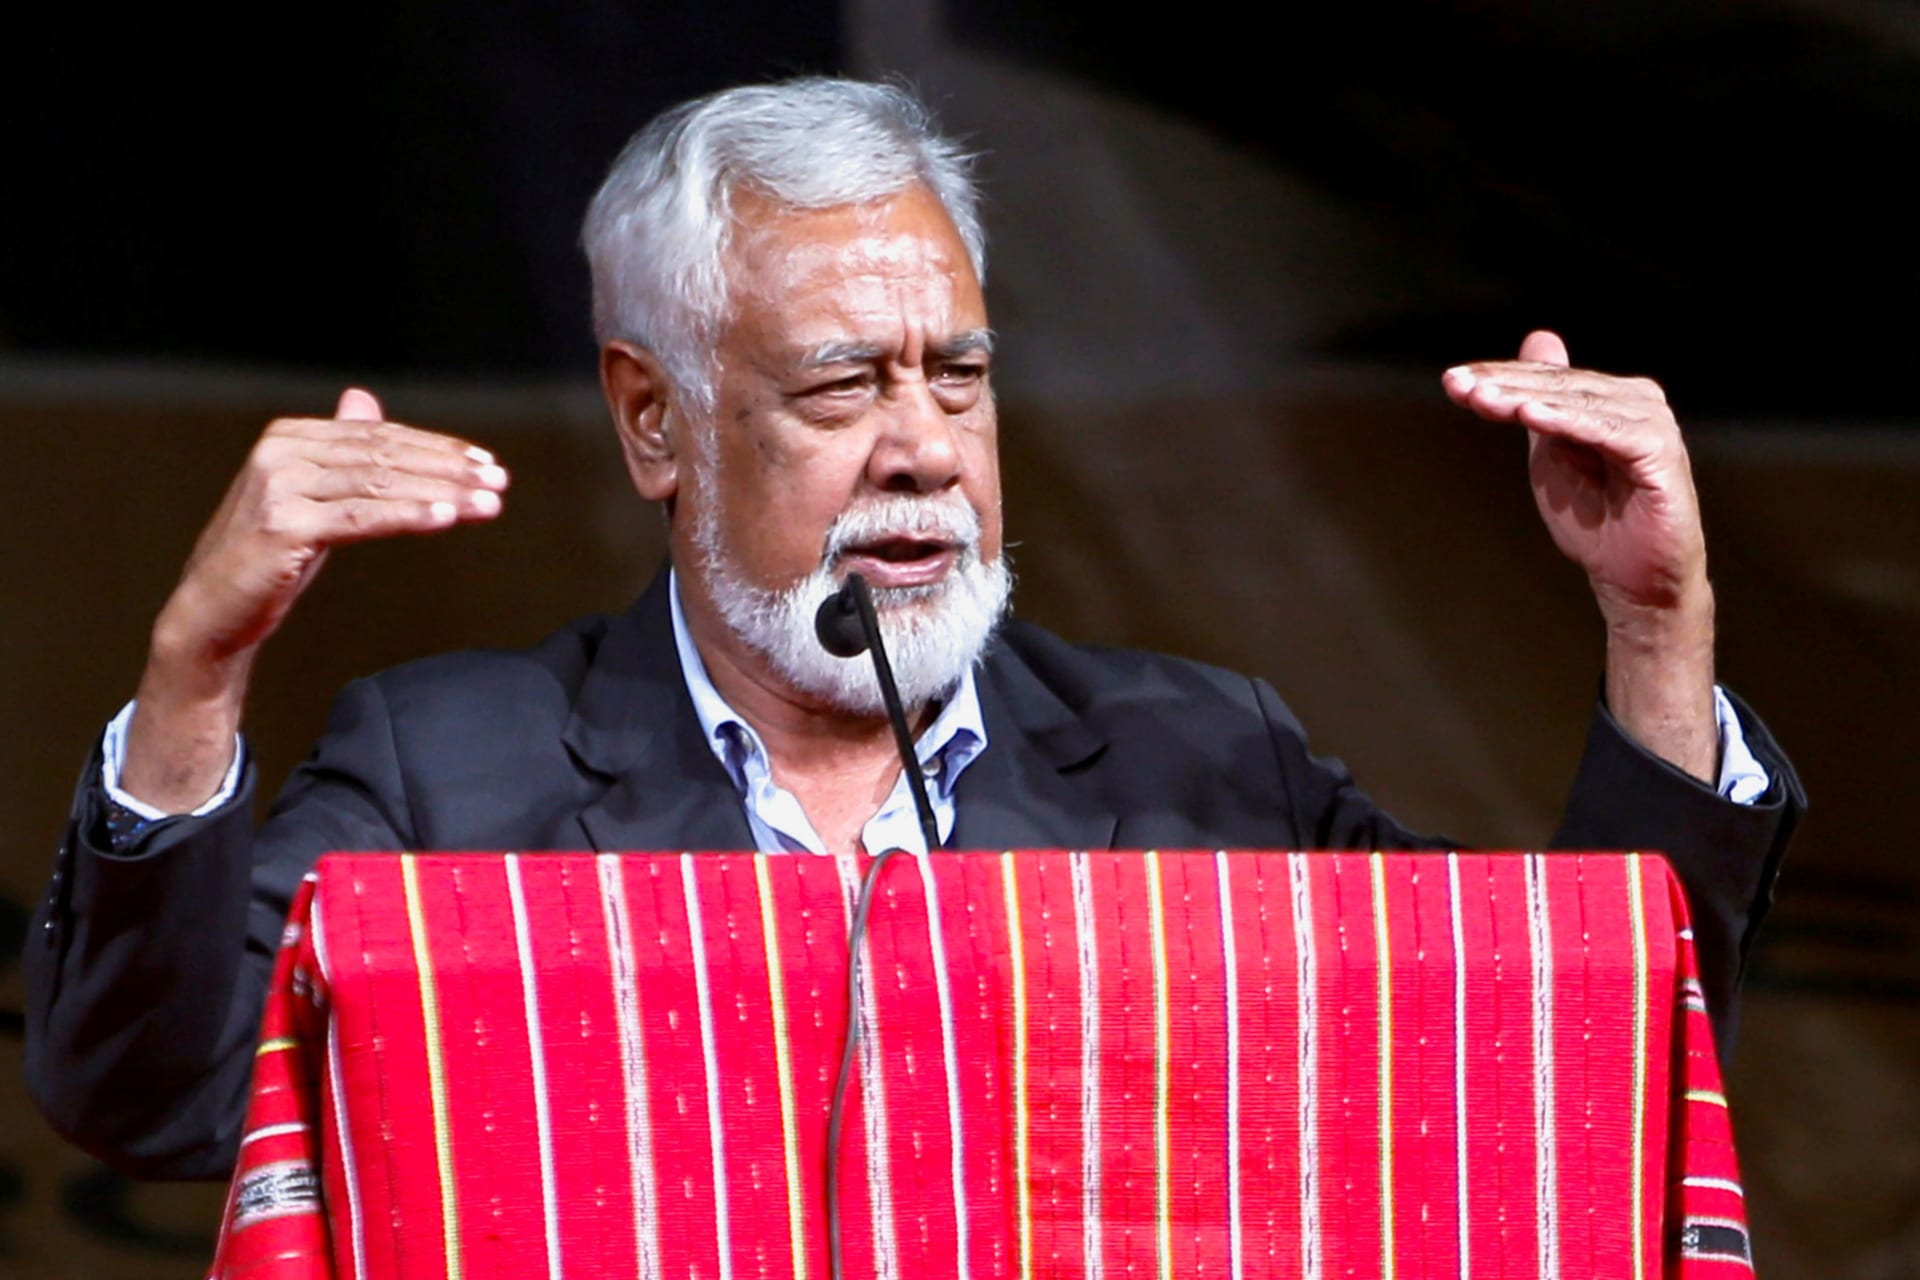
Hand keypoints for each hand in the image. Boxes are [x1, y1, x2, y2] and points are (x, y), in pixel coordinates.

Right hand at [122, 390, 507, 810]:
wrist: (214, 610)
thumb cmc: (269, 555)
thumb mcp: (311, 495)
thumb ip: (340, 450)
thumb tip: (363, 400)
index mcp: (290, 437)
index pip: (380, 437)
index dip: (437, 448)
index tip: (485, 462)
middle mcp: (281, 453)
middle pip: (384, 457)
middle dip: (449, 469)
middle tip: (499, 481)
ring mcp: (279, 487)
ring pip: (378, 484)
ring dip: (441, 492)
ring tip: (487, 502)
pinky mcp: (283, 526)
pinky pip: (361, 518)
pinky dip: (408, 514)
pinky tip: (446, 517)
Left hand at [1442, 331, 1717, 782]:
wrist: (1633, 578)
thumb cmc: (1594, 519)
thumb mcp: (1553, 454)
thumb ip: (1539, 404)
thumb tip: (1538, 337)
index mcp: (1608, 398)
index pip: (1546, 379)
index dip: (1499, 377)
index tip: (1452, 381)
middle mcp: (1635, 400)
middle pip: (1559, 387)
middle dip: (1506, 386)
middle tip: (1462, 387)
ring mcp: (1651, 424)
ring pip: (1579, 403)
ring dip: (1529, 400)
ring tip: (1486, 399)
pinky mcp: (1660, 453)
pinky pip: (1608, 432)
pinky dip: (1570, 423)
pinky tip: (1532, 419)